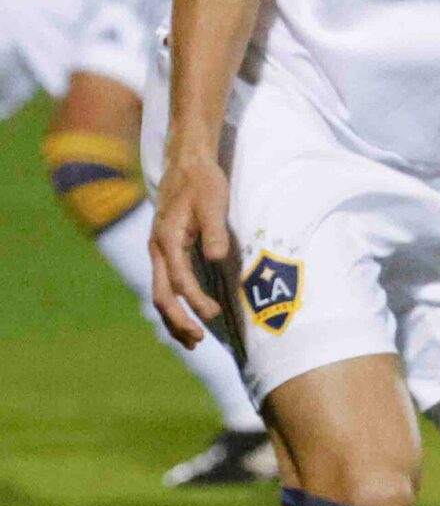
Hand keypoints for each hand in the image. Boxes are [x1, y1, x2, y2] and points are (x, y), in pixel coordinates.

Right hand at [149, 153, 230, 348]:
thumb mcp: (213, 203)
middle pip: (161, 294)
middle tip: (198, 340)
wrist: (187, 164)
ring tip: (192, 341)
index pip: (180, 279)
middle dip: (178, 319)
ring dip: (174, 318)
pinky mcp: (166, 252)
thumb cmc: (202, 184)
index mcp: (167, 239)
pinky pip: (166, 284)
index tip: (214, 314)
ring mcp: (159, 252)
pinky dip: (175, 304)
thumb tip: (215, 258)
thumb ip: (214, 231)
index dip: (195, 300)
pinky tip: (187, 318)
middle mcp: (158, 249)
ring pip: (160, 293)